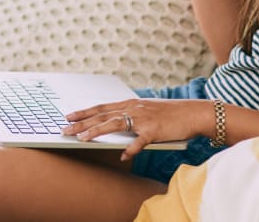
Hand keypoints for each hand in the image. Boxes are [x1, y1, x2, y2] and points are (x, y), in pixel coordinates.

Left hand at [62, 98, 211, 160]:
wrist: (194, 113)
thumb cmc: (172, 114)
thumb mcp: (148, 112)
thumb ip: (131, 118)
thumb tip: (116, 127)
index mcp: (131, 103)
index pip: (102, 107)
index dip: (84, 112)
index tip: (69, 116)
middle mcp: (134, 108)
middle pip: (103, 115)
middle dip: (82, 122)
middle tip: (65, 129)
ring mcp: (144, 119)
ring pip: (115, 124)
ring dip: (97, 132)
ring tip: (82, 139)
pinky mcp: (155, 130)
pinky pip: (140, 141)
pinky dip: (131, 149)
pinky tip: (123, 156)